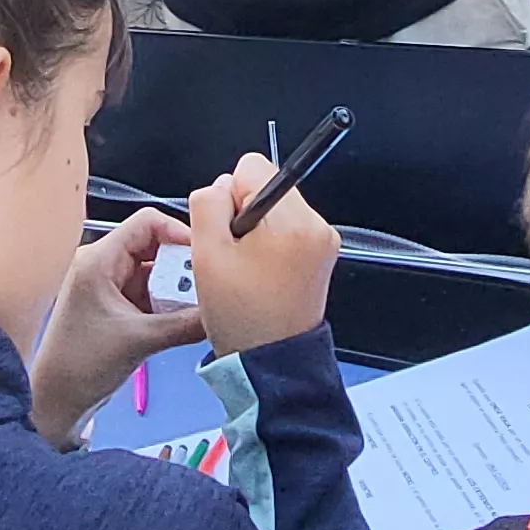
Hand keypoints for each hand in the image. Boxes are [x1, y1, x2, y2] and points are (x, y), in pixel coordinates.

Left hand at [26, 210, 205, 445]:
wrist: (57, 400)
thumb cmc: (80, 366)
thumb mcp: (140, 341)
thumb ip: (185, 324)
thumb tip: (222, 313)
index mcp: (98, 260)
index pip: (147, 223)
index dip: (180, 233)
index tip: (205, 256)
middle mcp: (103, 266)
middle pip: (156, 246)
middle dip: (183, 266)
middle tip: (208, 287)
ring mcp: (110, 286)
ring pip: (156, 272)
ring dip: (178, 288)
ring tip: (199, 306)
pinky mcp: (117, 306)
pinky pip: (151, 293)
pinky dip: (169, 303)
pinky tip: (186, 319)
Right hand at [188, 152, 335, 358]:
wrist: (272, 363)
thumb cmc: (242, 317)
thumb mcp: (207, 255)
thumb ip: (207, 204)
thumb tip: (219, 186)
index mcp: (292, 220)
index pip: (251, 166)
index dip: (227, 196)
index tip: (227, 232)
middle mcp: (316, 225)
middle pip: (265, 185)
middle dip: (243, 213)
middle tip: (235, 256)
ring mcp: (322, 241)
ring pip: (275, 208)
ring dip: (255, 231)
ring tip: (247, 270)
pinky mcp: (321, 256)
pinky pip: (287, 230)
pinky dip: (269, 245)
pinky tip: (260, 274)